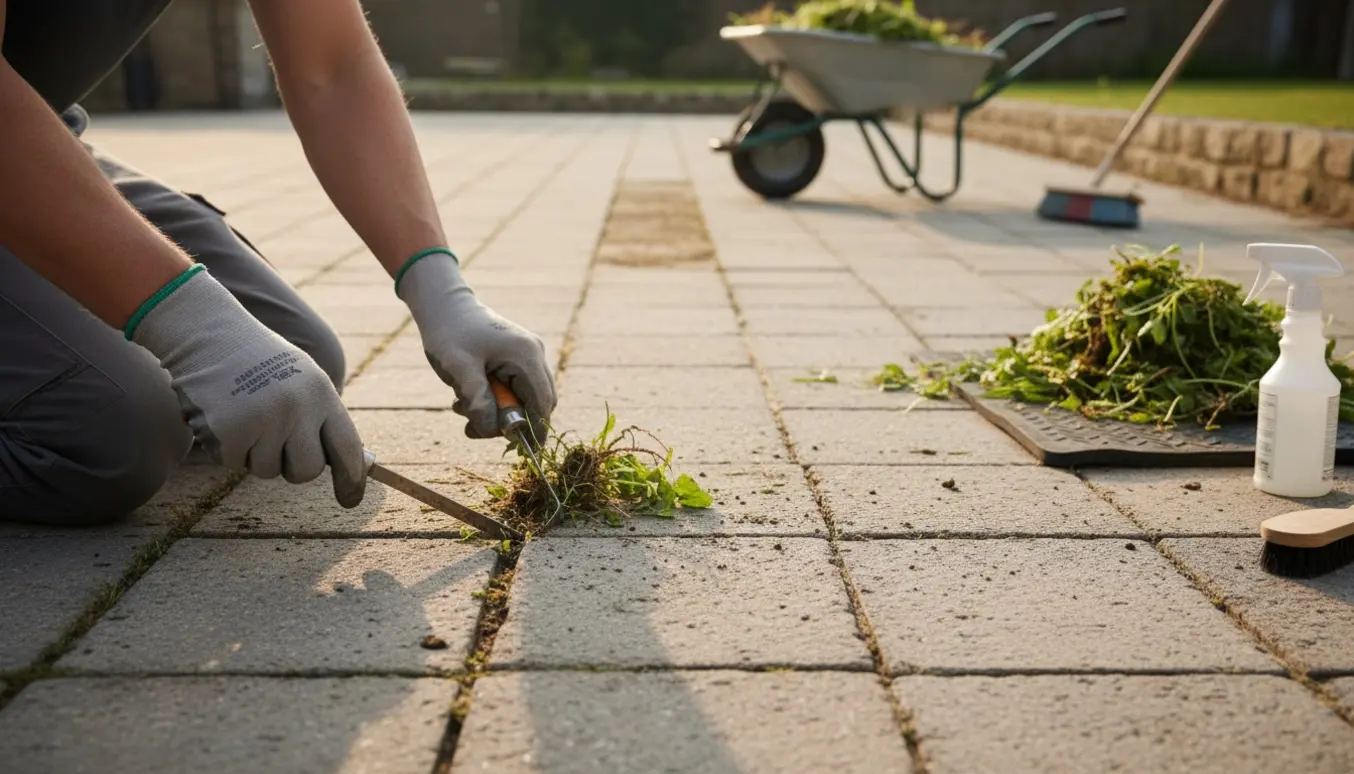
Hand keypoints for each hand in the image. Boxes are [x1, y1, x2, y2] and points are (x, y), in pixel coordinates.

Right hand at [131, 267, 366, 506]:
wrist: (209, 334)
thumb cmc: (260, 361)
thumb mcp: (304, 380)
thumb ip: (324, 420)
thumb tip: (357, 466)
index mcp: (322, 394)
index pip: (348, 448)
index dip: (351, 480)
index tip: (350, 500)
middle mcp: (297, 408)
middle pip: (307, 471)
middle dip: (292, 467)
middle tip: (276, 442)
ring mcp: (263, 420)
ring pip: (268, 470)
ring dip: (255, 454)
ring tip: (246, 415)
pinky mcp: (230, 431)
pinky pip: (234, 464)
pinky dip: (227, 449)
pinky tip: (224, 416)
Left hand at [398, 252, 555, 440]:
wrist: (442, 304)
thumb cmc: (449, 332)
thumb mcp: (460, 369)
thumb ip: (478, 401)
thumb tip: (494, 431)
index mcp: (526, 356)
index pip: (542, 404)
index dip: (536, 431)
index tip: (525, 454)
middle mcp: (534, 355)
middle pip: (537, 403)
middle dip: (510, 422)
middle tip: (475, 427)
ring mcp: (527, 355)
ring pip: (524, 398)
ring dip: (497, 412)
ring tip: (462, 408)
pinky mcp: (516, 357)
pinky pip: (514, 388)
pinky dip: (494, 400)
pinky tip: (467, 398)